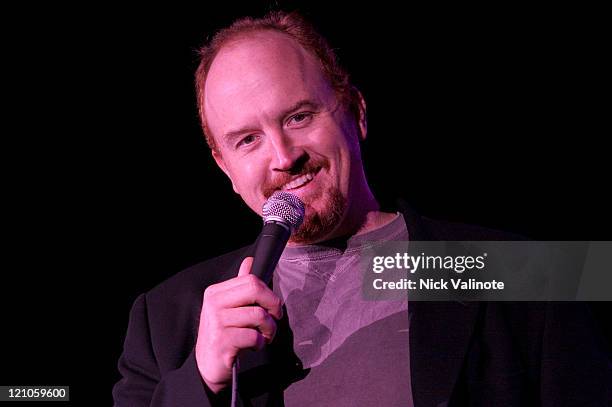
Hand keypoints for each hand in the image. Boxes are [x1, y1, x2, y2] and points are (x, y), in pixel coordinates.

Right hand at [195, 257, 282, 393]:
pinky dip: (260, 343)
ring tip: (263, 336)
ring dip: (269, 329)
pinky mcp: (222, 341)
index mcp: (216, 292)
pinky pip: (254, 336)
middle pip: (255, 289)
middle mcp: (213, 303)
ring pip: (258, 315)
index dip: (268, 293)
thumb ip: (240, 285)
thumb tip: (249, 262)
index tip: (272, 306)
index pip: (251, 280)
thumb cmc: (223, 335)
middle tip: (274, 318)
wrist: (208, 366)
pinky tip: (253, 346)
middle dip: (273, 305)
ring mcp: (216, 322)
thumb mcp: (229, 308)